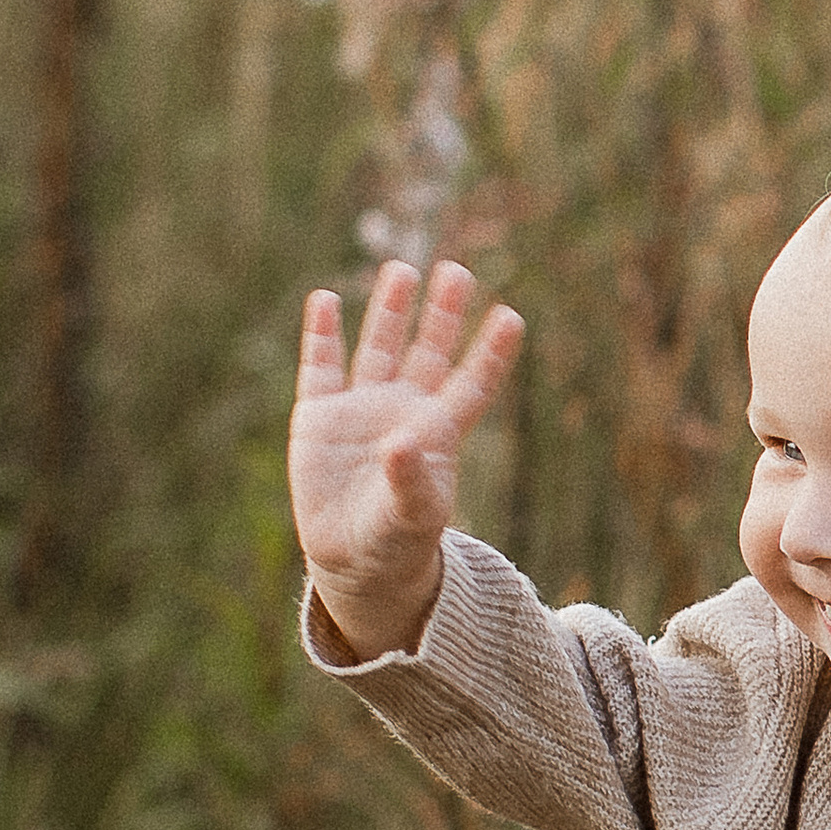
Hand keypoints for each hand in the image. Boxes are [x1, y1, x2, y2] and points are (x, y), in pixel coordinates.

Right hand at [290, 260, 523, 659]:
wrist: (352, 559)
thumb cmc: (396, 540)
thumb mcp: (411, 517)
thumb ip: (408, 481)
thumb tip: (396, 443)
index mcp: (438, 432)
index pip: (472, 383)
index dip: (491, 353)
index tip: (511, 317)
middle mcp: (404, 409)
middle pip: (429, 351)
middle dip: (443, 314)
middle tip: (457, 271)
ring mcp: (361, 408)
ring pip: (378, 347)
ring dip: (389, 310)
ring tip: (402, 270)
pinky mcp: (319, 416)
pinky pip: (321, 366)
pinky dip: (321, 334)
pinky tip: (325, 299)